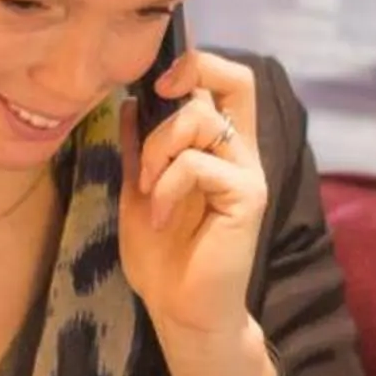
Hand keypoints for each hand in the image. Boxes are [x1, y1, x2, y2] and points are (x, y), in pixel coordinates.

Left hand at [119, 47, 277, 375]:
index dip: (198, 64)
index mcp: (219, 148)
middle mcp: (240, 154)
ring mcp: (247, 175)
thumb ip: (137, 149)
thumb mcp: (139, 191)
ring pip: (202, 122)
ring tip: (146, 187)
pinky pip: (198, 165)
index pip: (229, 82)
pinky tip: (157, 215)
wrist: (179, 311)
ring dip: (158, 148)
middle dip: (190, 75)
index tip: (158, 83)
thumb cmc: (163, 257)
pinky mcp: (247, 199)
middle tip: (158, 96)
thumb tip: (128, 103)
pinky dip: (166, 184)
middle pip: (238, 80)